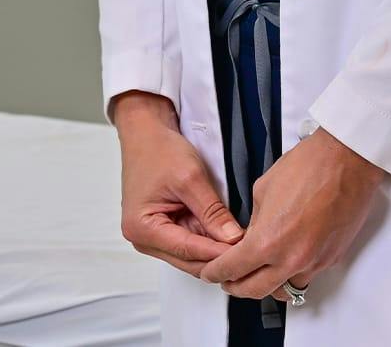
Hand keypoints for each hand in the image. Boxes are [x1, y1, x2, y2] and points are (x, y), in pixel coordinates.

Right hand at [113, 90, 244, 276]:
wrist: (146, 132)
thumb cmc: (159, 148)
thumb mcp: (190, 177)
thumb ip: (212, 211)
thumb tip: (232, 239)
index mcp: (142, 228)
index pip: (187, 250)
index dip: (218, 253)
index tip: (244, 254)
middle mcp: (143, 238)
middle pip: (188, 258)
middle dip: (217, 255)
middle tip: (248, 251)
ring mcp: (152, 235)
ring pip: (190, 253)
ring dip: (213, 247)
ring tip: (241, 242)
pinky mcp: (163, 228)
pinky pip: (188, 240)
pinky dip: (206, 237)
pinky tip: (225, 233)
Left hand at [199, 126, 387, 301]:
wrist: (347, 159)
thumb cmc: (308, 165)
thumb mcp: (264, 188)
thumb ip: (254, 221)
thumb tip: (252, 236)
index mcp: (268, 241)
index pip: (232, 270)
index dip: (216, 273)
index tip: (210, 273)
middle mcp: (291, 260)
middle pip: (254, 291)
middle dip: (235, 287)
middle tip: (227, 280)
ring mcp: (314, 262)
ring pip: (283, 290)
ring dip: (267, 285)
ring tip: (258, 273)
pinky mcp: (331, 258)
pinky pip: (305, 276)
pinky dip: (292, 274)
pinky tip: (286, 260)